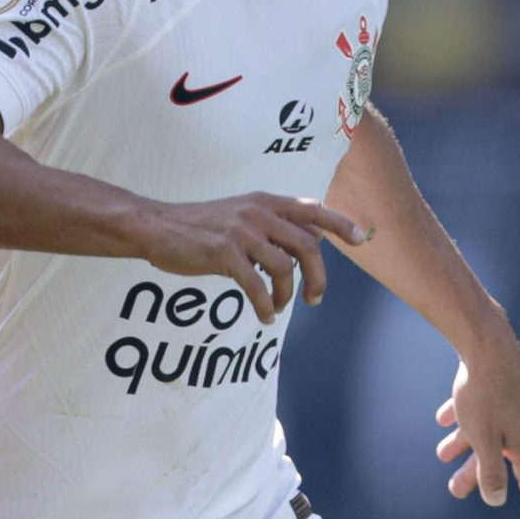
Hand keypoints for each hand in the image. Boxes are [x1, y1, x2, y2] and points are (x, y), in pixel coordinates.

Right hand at [139, 194, 367, 323]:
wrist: (158, 227)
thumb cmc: (201, 226)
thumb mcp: (241, 215)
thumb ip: (272, 226)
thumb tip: (309, 246)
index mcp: (265, 201)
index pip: (313, 209)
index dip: (341, 223)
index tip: (361, 239)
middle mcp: (258, 212)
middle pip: (308, 246)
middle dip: (318, 278)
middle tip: (315, 299)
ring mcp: (242, 232)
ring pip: (285, 269)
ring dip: (287, 295)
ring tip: (279, 306)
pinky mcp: (224, 253)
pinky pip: (256, 286)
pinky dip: (265, 306)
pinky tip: (265, 317)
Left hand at [433, 345, 519, 513]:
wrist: (487, 343)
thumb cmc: (485, 394)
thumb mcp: (485, 438)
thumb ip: (490, 469)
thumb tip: (496, 500)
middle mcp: (517, 422)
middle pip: (496, 455)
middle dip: (475, 473)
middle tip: (455, 489)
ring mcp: (505, 402)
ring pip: (483, 430)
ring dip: (462, 443)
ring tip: (442, 453)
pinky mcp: (492, 383)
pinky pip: (475, 406)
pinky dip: (460, 415)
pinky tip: (442, 418)